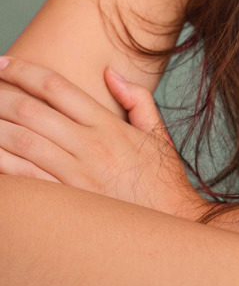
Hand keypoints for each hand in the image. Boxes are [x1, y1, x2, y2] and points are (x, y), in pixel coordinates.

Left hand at [0, 55, 204, 218]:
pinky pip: (25, 181)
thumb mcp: (156, 133)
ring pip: (22, 143)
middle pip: (32, 112)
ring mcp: (77, 175)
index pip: (57, 88)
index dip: (25, 72)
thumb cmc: (163, 181)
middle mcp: (89, 145)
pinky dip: (4, 165)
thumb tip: (110, 73)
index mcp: (108, 125)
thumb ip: (137, 99)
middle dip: (0, 95)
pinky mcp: (68, 203)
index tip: (3, 63)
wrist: (174, 223)